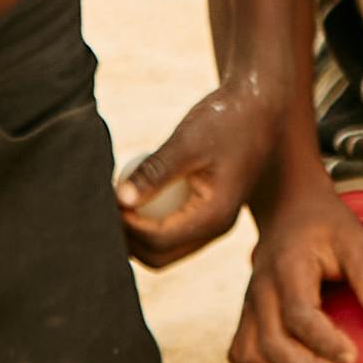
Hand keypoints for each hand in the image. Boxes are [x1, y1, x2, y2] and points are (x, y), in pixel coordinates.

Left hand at [116, 74, 277, 268]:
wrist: (259, 107)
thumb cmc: (225, 120)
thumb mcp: (187, 142)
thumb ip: (154, 172)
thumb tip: (120, 199)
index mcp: (215, 216)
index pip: (158, 241)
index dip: (127, 227)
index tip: (106, 202)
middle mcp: (217, 228)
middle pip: (160, 256)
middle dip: (129, 241)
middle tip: (103, 212)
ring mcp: (215, 222)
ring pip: (166, 248)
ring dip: (138, 235)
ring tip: (113, 207)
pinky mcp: (210, 210)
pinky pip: (173, 230)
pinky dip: (150, 222)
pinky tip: (131, 197)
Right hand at [230, 171, 362, 362]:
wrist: (289, 209)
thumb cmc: (328, 227)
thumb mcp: (356, 238)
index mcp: (289, 266)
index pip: (300, 314)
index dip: (326, 343)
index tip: (354, 359)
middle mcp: (262, 287)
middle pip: (273, 342)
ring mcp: (249, 303)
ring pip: (252, 353)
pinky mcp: (246, 315)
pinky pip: (240, 354)